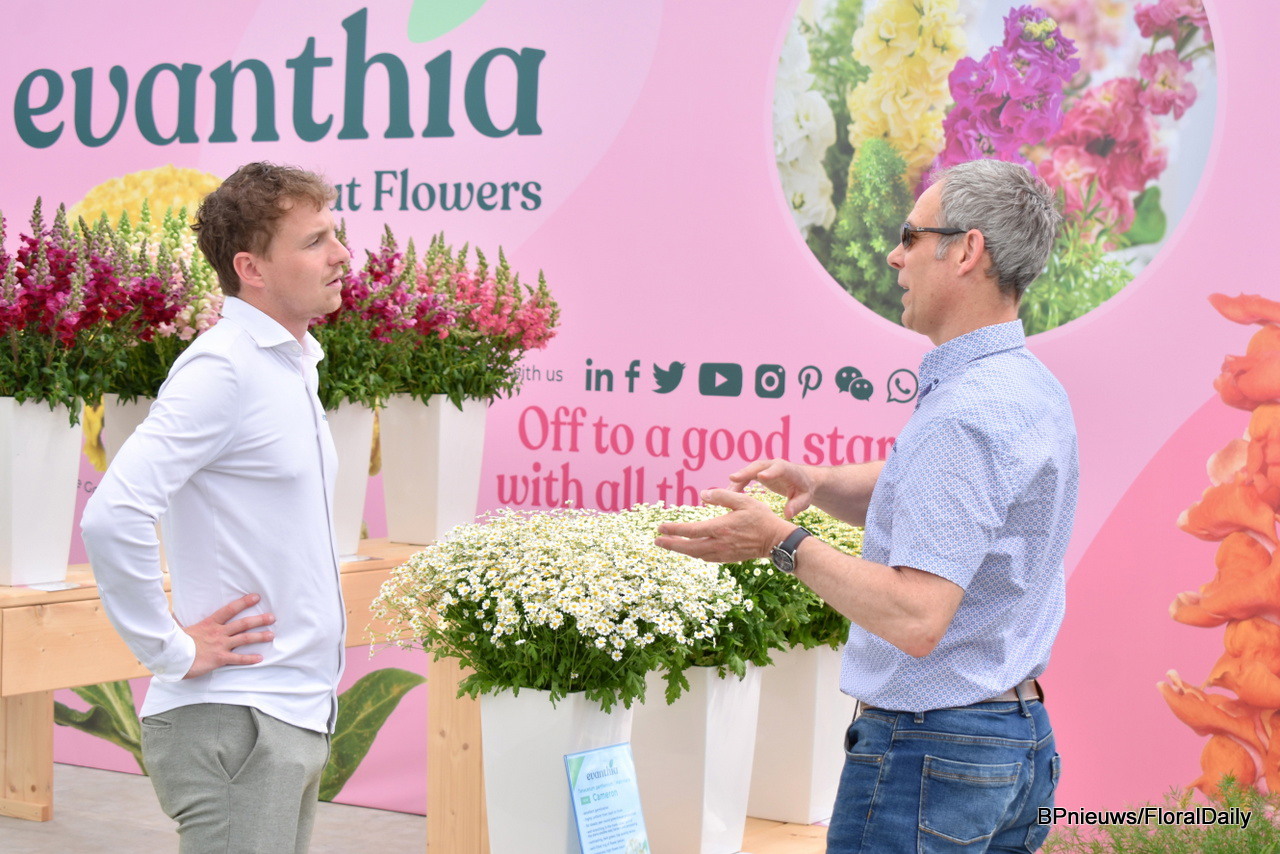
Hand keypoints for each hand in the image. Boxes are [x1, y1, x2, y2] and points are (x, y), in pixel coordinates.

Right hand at [181, 593, 274, 678]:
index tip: (256, 597)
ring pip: (244, 639)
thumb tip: (173, 614)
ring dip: (259, 637)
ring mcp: (220, 645)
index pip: (230, 609)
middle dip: (259, 620)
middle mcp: (218, 632)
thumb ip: (182, 620)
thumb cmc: (176, 642)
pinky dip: (249, 659)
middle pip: (243, 623)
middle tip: (272, 617)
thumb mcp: (181, 627)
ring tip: (271, 635)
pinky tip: (260, 658)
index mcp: (210, 623)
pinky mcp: (219, 658)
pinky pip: (238, 659)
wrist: (173, 657)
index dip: (244, 602)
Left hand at [655, 489, 793, 562]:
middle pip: (689, 547)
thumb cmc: (761, 517)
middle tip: (656, 541)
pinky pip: (706, 558)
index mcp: (720, 528)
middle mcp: (719, 543)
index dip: (674, 530)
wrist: (776, 540)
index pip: (691, 530)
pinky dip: (695, 554)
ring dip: (681, 550)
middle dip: (671, 544)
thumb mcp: (744, 500)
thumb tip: (703, 494)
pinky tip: (691, 550)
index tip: (660, 527)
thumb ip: (723, 496)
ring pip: (696, 554)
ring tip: (668, 545)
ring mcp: (723, 553)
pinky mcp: (728, 558)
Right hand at [727, 459, 815, 518]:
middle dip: (745, 472)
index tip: (761, 476)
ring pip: (747, 471)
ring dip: (736, 481)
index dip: (769, 472)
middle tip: (732, 478)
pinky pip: (744, 477)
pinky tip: (726, 495)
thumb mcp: (804, 498)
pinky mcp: (757, 472)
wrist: (802, 480)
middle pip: (757, 466)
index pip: (778, 468)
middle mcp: (773, 465)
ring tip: (724, 493)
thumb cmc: (804, 490)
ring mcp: (764, 468)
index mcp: (787, 470)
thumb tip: (787, 514)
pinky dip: (736, 484)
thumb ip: (797, 505)